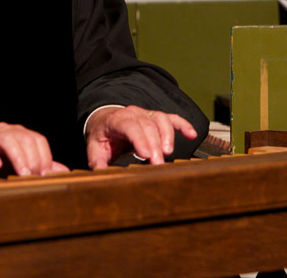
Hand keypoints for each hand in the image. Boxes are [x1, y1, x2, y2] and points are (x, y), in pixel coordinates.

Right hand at [0, 122, 68, 183]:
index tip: (46, 176)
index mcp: (19, 134)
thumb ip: (37, 166)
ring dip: (17, 157)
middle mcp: (6, 131)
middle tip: (36, 177)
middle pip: (25, 138)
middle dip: (33, 158)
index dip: (44, 157)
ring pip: (7, 140)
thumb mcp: (15, 165)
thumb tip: (63, 172)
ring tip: (22, 174)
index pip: (37, 140)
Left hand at [84, 105, 198, 169]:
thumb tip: (101, 173)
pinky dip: (183, 125)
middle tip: (158, 163)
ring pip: (161, 119)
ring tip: (168, 152)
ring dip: (167, 135)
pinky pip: (172, 118)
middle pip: (148, 126)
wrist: (106, 120)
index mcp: (116, 120)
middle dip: (155, 145)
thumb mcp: (94, 148)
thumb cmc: (102, 135)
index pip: (130, 127)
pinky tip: (192, 134)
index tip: (146, 154)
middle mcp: (133, 113)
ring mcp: (146, 114)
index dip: (139, 139)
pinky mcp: (156, 117)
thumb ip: (97, 161)